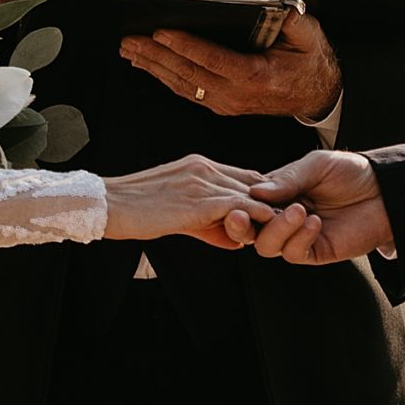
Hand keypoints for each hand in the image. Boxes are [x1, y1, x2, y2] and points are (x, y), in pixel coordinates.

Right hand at [102, 155, 319, 251]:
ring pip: (250, 192)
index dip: (264, 193)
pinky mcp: (198, 201)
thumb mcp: (176, 212)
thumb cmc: (136, 211)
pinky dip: (257, 216)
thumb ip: (207, 223)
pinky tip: (270, 227)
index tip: (281, 207)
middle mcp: (204, 167)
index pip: (243, 175)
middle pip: (253, 180)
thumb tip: (235, 240)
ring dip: (272, 209)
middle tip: (296, 215)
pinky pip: (238, 206)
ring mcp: (201, 181)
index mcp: (198, 165)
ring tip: (292, 223)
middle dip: (275, 199)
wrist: (108, 204)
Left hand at [120, 10, 341, 121]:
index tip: (161, 32)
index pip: (212, 60)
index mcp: (256, 77)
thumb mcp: (307, 36)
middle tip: (130, 40)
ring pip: (182, 84)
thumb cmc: (308, 62)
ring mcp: (226, 103)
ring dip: (153, 67)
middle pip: (188, 73)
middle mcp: (236, 94)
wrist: (315, 94)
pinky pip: (186, 90)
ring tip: (130, 51)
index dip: (185, 45)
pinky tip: (148, 65)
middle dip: (156, 55)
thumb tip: (275, 5)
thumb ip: (292, 20)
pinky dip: (164, 76)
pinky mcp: (220, 104)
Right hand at [239, 150, 391, 262]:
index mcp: (277, 194)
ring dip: (277, 230)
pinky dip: (299, 239)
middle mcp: (282, 217)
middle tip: (241, 216)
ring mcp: (298, 236)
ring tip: (299, 210)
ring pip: (268, 246)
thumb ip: (286, 180)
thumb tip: (254, 192)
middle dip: (240, 226)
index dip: (237, 204)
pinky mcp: (317, 251)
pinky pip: (295, 253)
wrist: (386, 189)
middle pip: (249, 231)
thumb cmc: (351, 172)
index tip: (235, 200)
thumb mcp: (316, 166)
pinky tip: (315, 222)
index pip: (246, 204)